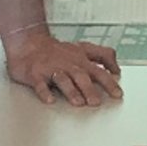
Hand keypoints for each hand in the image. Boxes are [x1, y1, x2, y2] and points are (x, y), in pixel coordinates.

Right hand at [5, 28, 121, 106]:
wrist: (29, 43)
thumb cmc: (57, 51)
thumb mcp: (83, 49)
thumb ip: (102, 56)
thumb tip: (117, 69)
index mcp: (80, 59)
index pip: (98, 70)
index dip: (109, 81)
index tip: (117, 94)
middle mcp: (68, 64)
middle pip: (81, 76)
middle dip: (89, 89)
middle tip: (96, 102)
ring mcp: (51, 69)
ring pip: (62, 80)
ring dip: (71, 91)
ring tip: (78, 102)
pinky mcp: (36, 74)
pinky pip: (40, 84)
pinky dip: (44, 92)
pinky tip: (49, 100)